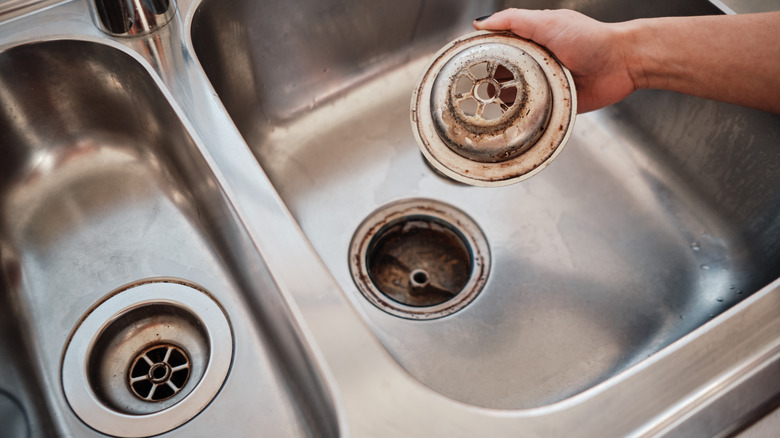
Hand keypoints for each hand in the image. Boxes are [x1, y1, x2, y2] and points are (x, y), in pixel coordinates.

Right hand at [474, 9, 637, 112]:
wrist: (622, 63)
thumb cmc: (591, 39)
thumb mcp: (548, 23)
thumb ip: (514, 20)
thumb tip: (482, 23)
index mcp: (532, 41)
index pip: (499, 47)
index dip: (482, 53)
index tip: (466, 60)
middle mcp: (536, 62)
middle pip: (503, 73)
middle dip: (488, 80)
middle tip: (474, 87)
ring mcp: (544, 84)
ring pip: (515, 95)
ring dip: (503, 99)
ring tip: (488, 102)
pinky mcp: (554, 103)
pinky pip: (533, 112)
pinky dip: (522, 114)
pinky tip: (510, 116)